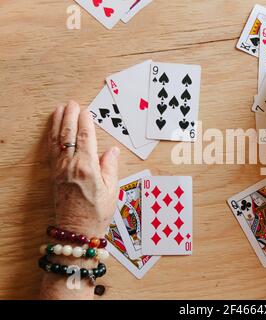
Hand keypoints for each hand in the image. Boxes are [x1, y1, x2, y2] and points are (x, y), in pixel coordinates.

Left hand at [48, 101, 119, 237]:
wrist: (77, 230)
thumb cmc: (97, 213)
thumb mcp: (111, 190)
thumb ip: (110, 167)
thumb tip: (111, 151)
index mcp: (87, 168)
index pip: (85, 138)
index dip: (85, 122)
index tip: (85, 110)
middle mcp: (71, 166)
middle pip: (68, 135)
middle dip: (69, 117)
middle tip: (72, 103)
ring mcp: (60, 170)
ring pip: (57, 141)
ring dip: (57, 123)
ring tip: (59, 109)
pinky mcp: (54, 175)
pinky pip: (51, 151)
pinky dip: (51, 137)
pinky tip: (53, 130)